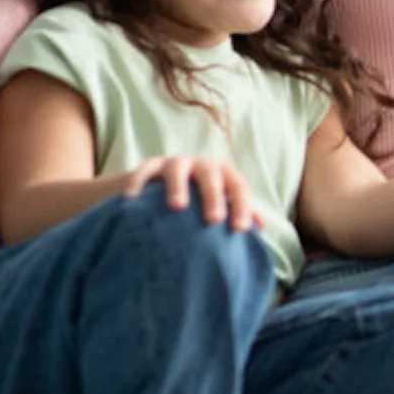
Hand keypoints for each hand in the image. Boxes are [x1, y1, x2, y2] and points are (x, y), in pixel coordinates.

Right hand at [123, 156, 260, 230]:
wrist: (159, 189)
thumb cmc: (199, 203)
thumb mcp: (218, 205)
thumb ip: (239, 213)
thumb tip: (260, 229)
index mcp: (223, 175)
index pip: (238, 186)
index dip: (243, 205)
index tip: (240, 230)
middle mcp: (201, 165)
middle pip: (211, 174)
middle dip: (214, 195)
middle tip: (214, 220)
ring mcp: (174, 163)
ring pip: (178, 168)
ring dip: (179, 185)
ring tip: (177, 206)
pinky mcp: (149, 166)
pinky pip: (144, 171)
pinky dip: (138, 182)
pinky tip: (132, 199)